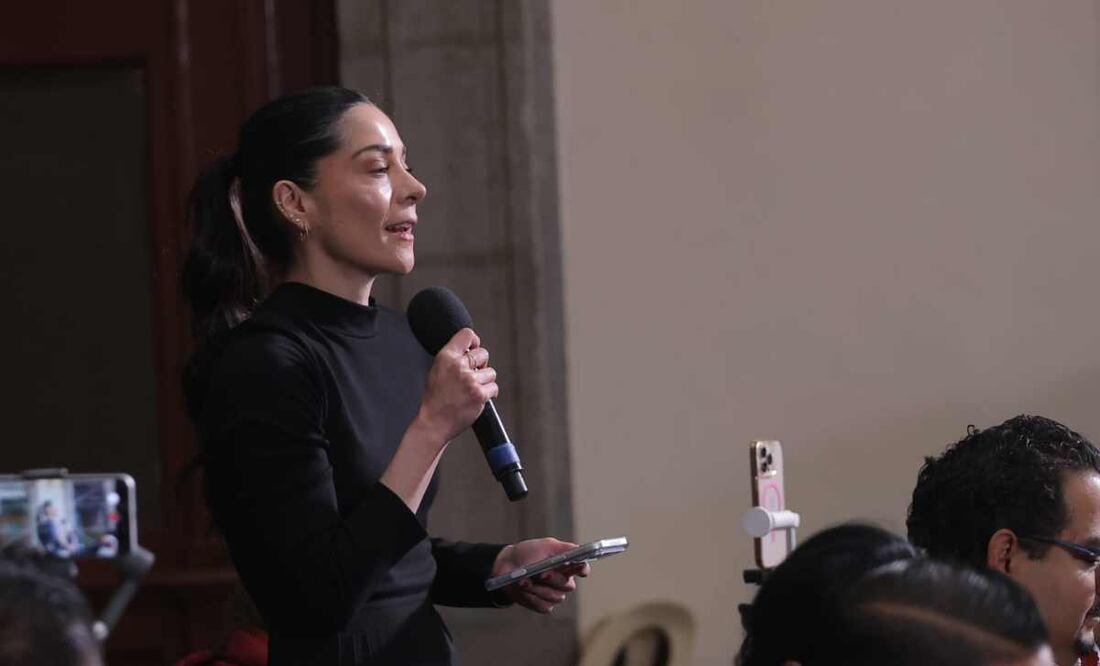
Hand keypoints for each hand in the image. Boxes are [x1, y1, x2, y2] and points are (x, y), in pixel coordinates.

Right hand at [418, 328, 497, 442]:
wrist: (434, 422)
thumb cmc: (436, 398)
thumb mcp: (437, 369)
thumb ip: (453, 357)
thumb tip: (472, 348)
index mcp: (446, 357)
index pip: (467, 335)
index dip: (474, 341)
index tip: (474, 349)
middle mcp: (458, 366)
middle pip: (483, 353)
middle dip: (481, 364)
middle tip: (473, 375)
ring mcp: (470, 381)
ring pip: (491, 372)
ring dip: (485, 381)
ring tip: (473, 389)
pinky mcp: (479, 394)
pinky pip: (494, 387)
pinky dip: (489, 393)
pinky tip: (478, 397)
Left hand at [493, 538, 590, 613]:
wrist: (506, 566)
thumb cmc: (527, 553)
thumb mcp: (546, 545)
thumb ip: (564, 548)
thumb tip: (579, 549)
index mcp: (566, 565)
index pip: (582, 568)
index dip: (583, 569)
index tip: (579, 568)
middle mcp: (562, 581)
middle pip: (568, 585)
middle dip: (554, 579)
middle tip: (542, 573)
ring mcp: (553, 594)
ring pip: (555, 597)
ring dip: (538, 588)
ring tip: (524, 581)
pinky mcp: (542, 605)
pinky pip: (543, 605)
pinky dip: (532, 597)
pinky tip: (523, 589)